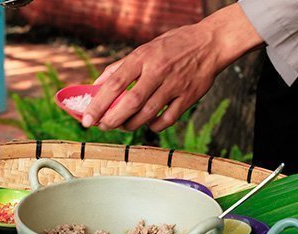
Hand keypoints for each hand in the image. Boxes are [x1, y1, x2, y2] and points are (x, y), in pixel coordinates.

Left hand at [82, 3, 262, 131]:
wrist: (210, 43)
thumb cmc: (173, 46)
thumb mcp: (144, 49)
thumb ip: (120, 67)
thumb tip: (96, 84)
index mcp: (143, 57)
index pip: (115, 83)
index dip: (98, 103)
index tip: (86, 118)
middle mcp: (158, 71)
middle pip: (130, 103)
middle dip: (111, 119)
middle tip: (102, 126)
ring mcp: (174, 85)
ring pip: (147, 114)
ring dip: (130, 125)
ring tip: (121, 125)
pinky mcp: (188, 97)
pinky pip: (166, 119)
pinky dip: (153, 126)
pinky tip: (147, 124)